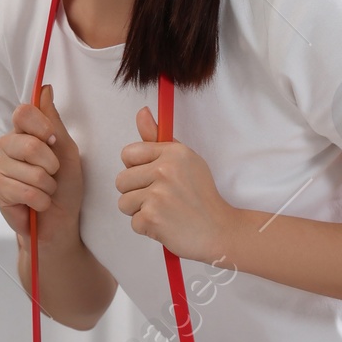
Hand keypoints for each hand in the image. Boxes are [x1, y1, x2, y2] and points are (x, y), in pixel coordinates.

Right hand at [0, 85, 84, 246]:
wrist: (59, 221)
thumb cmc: (65, 186)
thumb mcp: (67, 151)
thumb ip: (54, 121)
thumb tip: (44, 88)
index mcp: (24, 131)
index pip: (23, 112)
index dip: (42, 127)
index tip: (54, 141)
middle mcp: (8, 144)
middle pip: (28, 143)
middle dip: (51, 164)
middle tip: (53, 175)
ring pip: (30, 170)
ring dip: (47, 186)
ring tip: (45, 191)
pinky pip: (24, 189)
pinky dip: (40, 200)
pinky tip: (37, 204)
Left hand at [115, 107, 234, 260]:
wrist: (219, 230)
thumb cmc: (201, 196)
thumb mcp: (185, 161)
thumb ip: (157, 140)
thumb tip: (142, 111)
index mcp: (173, 152)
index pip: (128, 154)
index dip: (136, 169)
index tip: (153, 177)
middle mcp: (165, 169)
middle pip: (121, 180)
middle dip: (136, 193)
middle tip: (161, 199)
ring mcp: (158, 194)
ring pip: (124, 203)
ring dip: (140, 212)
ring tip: (164, 212)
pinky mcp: (152, 217)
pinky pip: (134, 223)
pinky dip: (148, 228)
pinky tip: (167, 225)